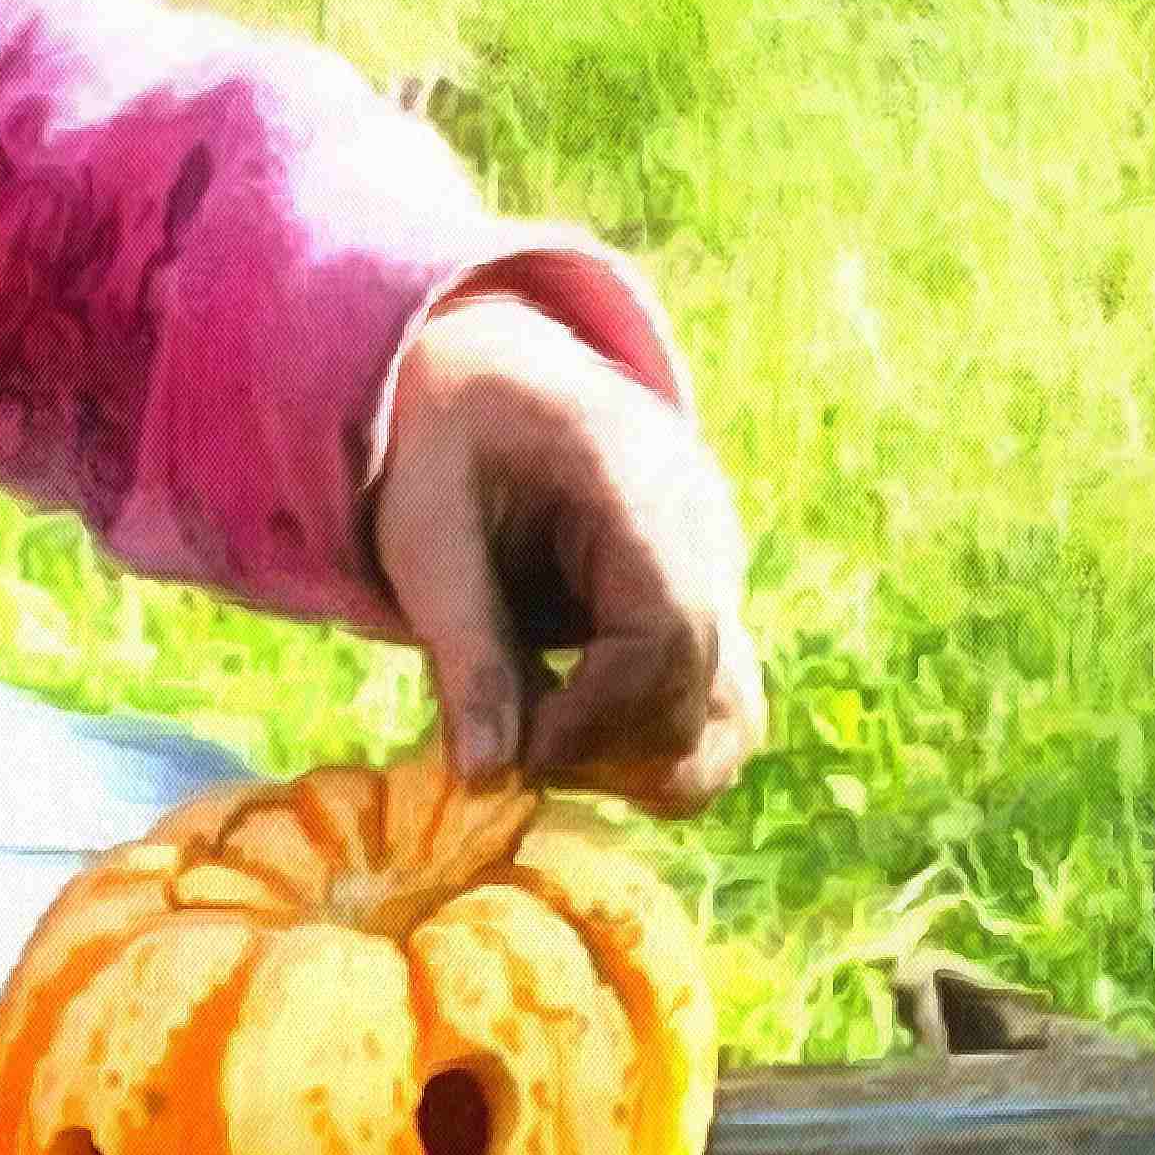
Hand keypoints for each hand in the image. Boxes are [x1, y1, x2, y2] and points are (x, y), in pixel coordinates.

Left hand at [369, 289, 765, 817]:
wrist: (490, 375)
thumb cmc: (446, 441)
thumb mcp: (423, 533)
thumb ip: (463, 650)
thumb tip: (488, 779)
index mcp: (637, 481)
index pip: (667, 630)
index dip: (598, 716)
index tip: (515, 754)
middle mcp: (704, 530)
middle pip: (704, 690)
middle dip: (605, 751)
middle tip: (505, 752)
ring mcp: (719, 572)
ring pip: (731, 718)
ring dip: (637, 762)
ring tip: (535, 744)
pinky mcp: (710, 608)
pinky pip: (714, 704)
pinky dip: (647, 739)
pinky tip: (564, 728)